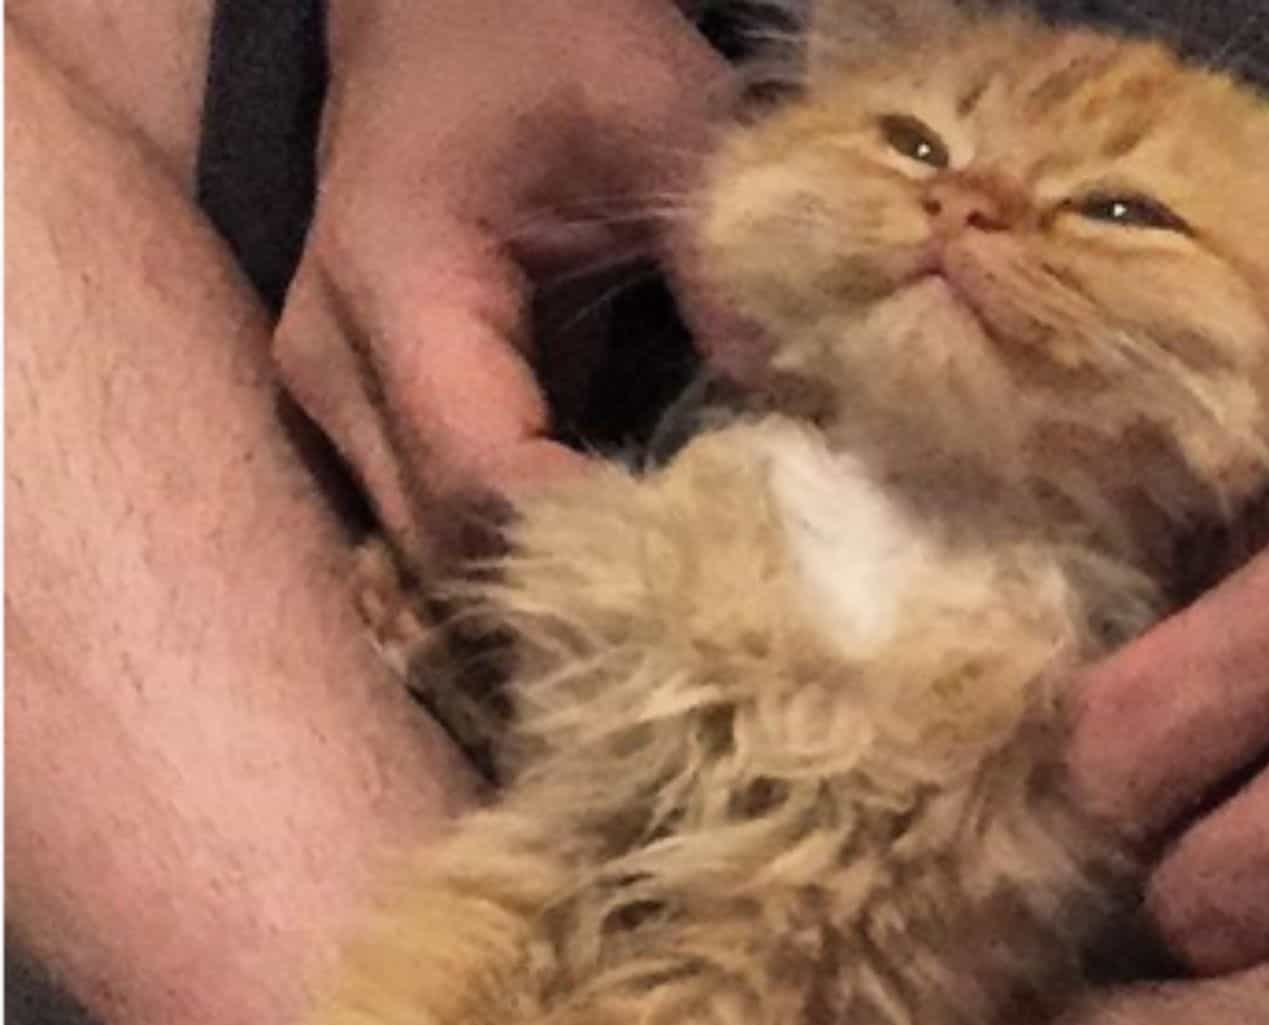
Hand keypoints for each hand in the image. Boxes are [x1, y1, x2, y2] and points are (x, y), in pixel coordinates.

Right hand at [273, 0, 733, 569]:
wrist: (442, 7)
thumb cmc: (541, 34)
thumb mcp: (662, 115)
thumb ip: (728, 266)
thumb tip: (812, 429)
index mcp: (394, 283)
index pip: (484, 478)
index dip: (600, 544)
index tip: (727, 564)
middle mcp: (335, 365)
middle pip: (450, 544)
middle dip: (581, 584)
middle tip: (721, 600)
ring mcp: (338, 399)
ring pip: (439, 551)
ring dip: (555, 577)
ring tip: (685, 586)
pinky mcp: (370, 412)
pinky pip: (445, 517)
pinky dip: (534, 543)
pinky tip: (630, 547)